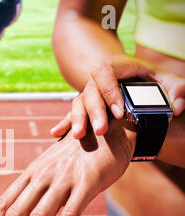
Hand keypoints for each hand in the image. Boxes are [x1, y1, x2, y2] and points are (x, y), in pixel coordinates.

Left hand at [0, 118, 135, 215]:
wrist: (107, 131)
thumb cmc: (76, 155)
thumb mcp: (50, 167)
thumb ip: (37, 188)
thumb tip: (24, 213)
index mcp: (30, 173)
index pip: (3, 204)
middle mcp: (41, 176)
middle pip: (15, 214)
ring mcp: (63, 179)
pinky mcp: (86, 183)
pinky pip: (70, 213)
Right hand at [50, 55, 184, 138]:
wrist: (131, 76)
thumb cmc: (151, 79)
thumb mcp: (167, 79)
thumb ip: (177, 89)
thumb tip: (178, 107)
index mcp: (115, 67)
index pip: (105, 74)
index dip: (109, 92)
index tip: (119, 112)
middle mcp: (98, 79)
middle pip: (90, 92)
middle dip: (94, 112)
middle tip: (100, 130)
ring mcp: (89, 92)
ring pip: (78, 103)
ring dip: (77, 120)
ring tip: (80, 136)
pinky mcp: (84, 105)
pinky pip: (71, 113)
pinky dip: (64, 123)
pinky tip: (55, 133)